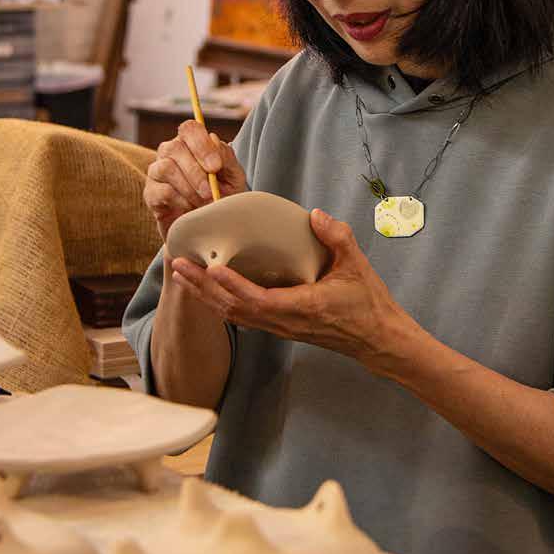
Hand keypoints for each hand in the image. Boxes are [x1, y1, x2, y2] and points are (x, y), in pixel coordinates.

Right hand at [144, 120, 247, 240]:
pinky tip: (190, 209)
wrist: (210, 226)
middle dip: (196, 172)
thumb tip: (213, 139)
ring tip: (203, 202)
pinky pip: (160, 191)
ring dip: (188, 187)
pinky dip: (179, 201)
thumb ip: (226, 157)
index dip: (202, 144)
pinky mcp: (150, 193)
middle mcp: (171, 152)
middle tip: (210, 191)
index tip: (216, 166)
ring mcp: (157, 171)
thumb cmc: (223, 195)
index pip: (190, 128)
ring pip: (166, 168)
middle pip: (175, 148)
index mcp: (192, 143)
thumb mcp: (233, 177)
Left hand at [170, 208, 420, 368]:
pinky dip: (221, 302)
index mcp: (302, 307)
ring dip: (206, 295)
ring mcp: (280, 327)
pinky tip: (209, 290)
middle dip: (203, 288)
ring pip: (234, 315)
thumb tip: (314, 214)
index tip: (210, 267)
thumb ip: (337, 237)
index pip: (257, 300)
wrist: (376, 339)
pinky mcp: (280, 327)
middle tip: (178, 264)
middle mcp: (285, 322)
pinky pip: (243, 316)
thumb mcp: (357, 264)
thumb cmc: (368, 303)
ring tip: (183, 275)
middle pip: (233, 309)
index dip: (231, 285)